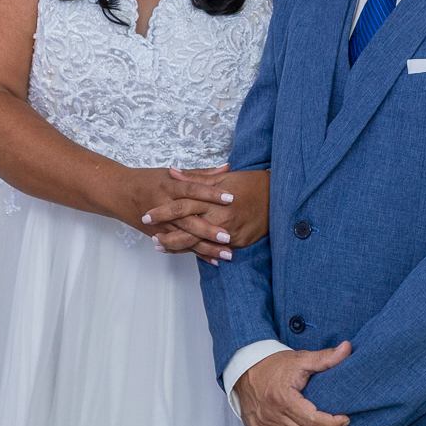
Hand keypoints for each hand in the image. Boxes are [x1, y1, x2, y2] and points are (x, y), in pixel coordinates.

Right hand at [121, 166, 234, 262]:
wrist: (120, 193)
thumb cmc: (149, 180)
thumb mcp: (173, 174)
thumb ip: (201, 174)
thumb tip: (227, 167)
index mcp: (169, 187)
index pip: (193, 190)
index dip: (211, 194)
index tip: (231, 198)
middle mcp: (165, 207)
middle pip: (189, 219)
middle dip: (209, 229)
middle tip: (228, 235)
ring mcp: (161, 225)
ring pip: (186, 238)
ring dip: (207, 247)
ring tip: (227, 254)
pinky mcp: (160, 235)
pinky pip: (180, 247)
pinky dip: (197, 254)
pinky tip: (214, 260)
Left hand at [148, 168, 269, 260]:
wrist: (277, 196)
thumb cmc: (249, 183)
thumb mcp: (222, 178)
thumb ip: (194, 178)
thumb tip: (172, 172)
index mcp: (213, 198)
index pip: (181, 205)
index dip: (163, 211)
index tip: (147, 214)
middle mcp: (219, 217)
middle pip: (186, 228)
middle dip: (166, 234)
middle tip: (151, 236)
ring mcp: (228, 232)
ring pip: (197, 244)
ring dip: (177, 246)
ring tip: (161, 247)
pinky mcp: (237, 243)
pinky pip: (213, 250)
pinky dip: (198, 252)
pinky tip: (186, 253)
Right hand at [237, 344, 351, 425]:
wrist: (244, 368)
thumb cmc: (274, 365)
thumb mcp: (300, 359)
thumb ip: (325, 358)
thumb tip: (347, 348)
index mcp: (283, 399)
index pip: (314, 422)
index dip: (334, 424)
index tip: (345, 418)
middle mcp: (272, 416)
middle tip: (340, 424)